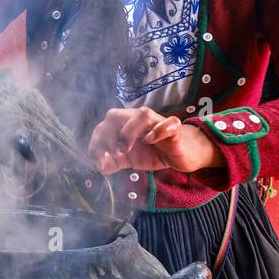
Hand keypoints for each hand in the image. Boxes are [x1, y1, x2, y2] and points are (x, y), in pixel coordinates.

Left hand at [87, 107, 222, 174]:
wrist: (181, 155)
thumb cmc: (152, 153)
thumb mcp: (127, 161)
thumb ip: (111, 162)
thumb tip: (99, 164)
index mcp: (124, 125)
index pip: (103, 125)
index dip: (96, 140)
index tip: (97, 158)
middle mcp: (138, 119)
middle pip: (115, 115)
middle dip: (107, 135)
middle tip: (111, 154)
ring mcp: (157, 122)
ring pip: (141, 114)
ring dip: (128, 131)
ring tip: (125, 149)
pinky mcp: (174, 129)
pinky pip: (168, 123)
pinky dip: (159, 130)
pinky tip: (150, 140)